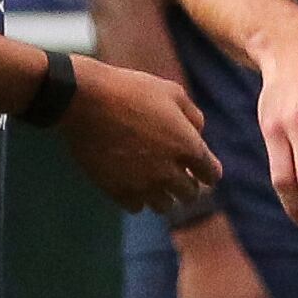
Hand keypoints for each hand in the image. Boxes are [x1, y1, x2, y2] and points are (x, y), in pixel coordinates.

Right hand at [57, 55, 220, 211]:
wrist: (86, 101)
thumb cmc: (131, 90)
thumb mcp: (171, 91)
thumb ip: (192, 115)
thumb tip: (199, 133)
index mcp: (187, 145)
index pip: (211, 174)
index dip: (208, 171)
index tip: (202, 169)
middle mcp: (169, 171)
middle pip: (190, 194)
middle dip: (187, 184)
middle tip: (179, 175)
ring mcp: (142, 184)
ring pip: (165, 206)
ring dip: (164, 195)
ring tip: (155, 181)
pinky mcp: (117, 191)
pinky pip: (137, 207)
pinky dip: (139, 198)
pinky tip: (133, 183)